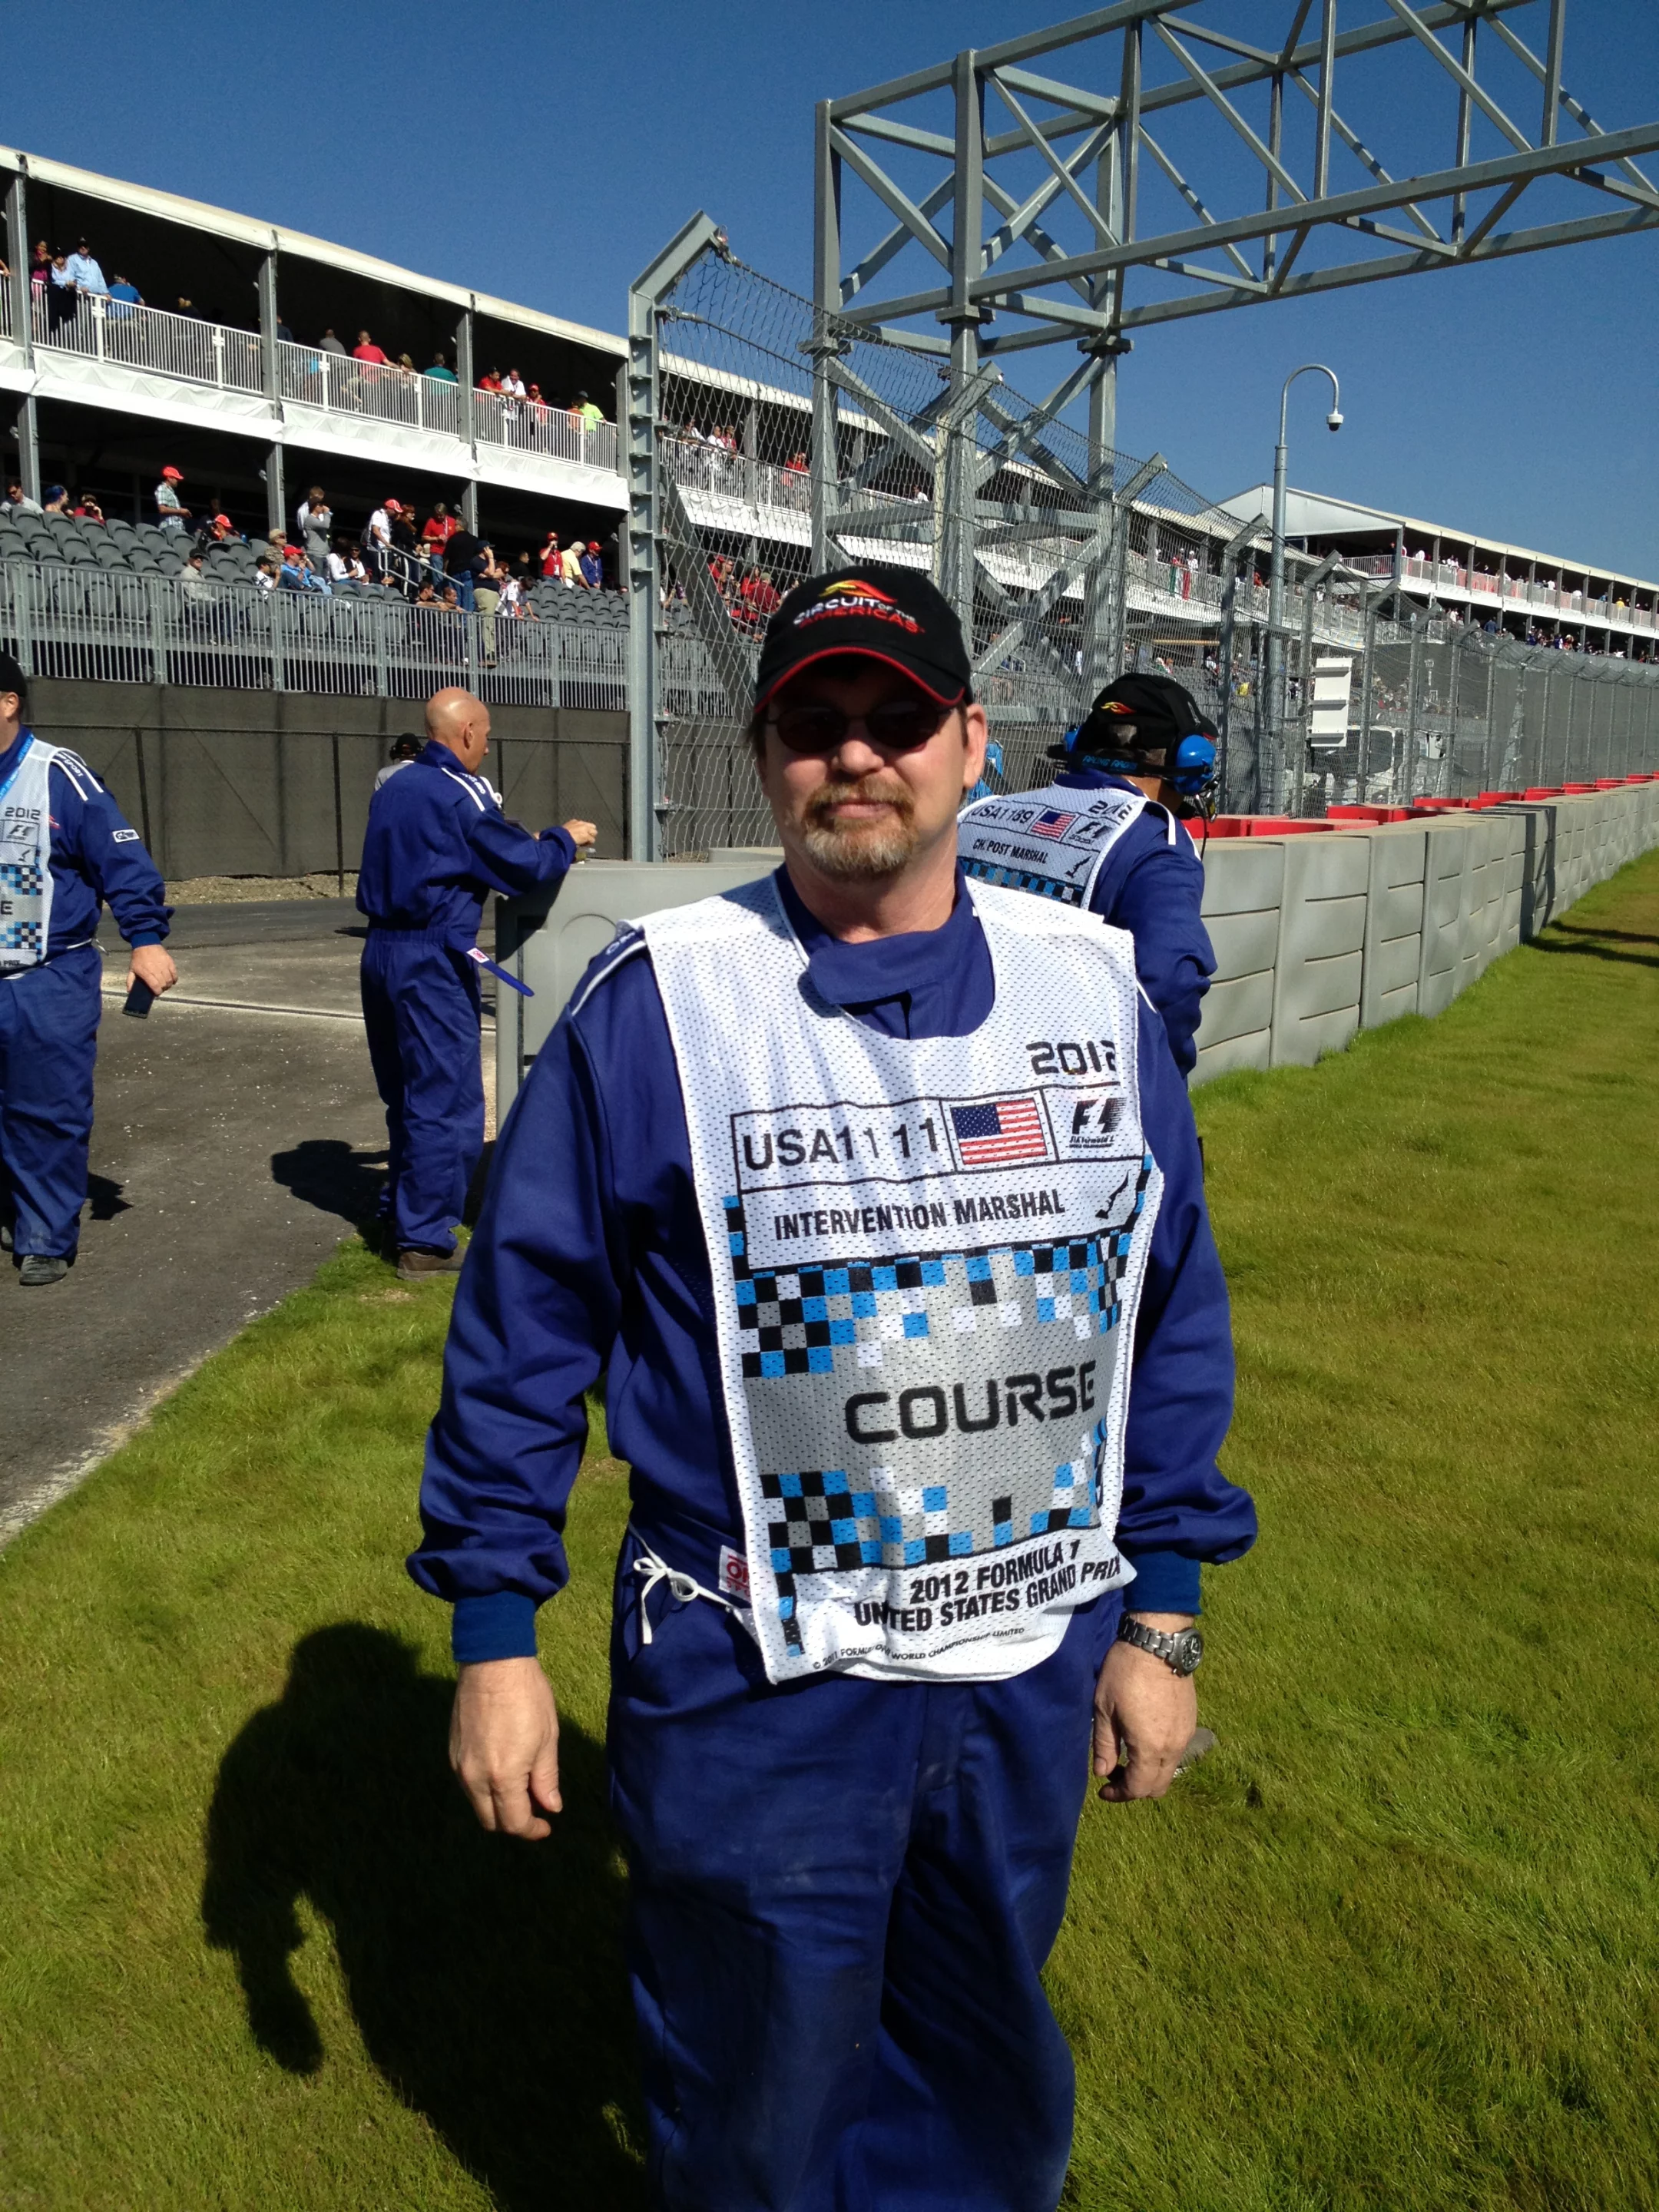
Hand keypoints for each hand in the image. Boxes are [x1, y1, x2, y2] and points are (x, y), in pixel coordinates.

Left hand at [128, 944, 176, 995]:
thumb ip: (130, 981)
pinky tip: (171, 980)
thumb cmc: (139, 958)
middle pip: (163, 984)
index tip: (156, 993)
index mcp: (146, 972)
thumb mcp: (132, 969)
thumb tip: (130, 991)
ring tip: (165, 985)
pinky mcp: (170, 962)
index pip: (155, 986)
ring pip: (170, 980)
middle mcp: (156, 970)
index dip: (157, 992)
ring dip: (168, 985)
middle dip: (163, 989)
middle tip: (160, 988)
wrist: (146, 943)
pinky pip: (174, 974)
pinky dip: (174, 979)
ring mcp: (164, 965)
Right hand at [450, 1656, 561, 1838]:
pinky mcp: (451, 1751)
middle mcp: (474, 1778)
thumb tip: (550, 1807)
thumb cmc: (527, 1697)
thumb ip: (546, 1778)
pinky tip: (502, 1770)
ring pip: (477, 1803)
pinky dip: (485, 1788)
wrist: (493, 1662)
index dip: (531, 1830)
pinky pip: (468, 1784)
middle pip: (490, 1821)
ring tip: (521, 1787)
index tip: (546, 1825)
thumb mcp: (547, 1738)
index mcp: (502, 1777)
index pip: (513, 1823)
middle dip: (512, 1822)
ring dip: (497, 1805)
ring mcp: (458, 1765)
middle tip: (534, 1810)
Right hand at [561, 818, 597, 850]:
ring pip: (594, 832)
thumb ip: (569, 830)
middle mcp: (581, 823)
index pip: (584, 824)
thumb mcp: (564, 829)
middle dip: (590, 832)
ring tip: (586, 842)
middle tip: (586, 838)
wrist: (560, 838)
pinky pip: (592, 840)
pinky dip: (589, 843)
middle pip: (592, 826)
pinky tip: (585, 845)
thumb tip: (570, 835)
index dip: (584, 830)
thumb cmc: (559, 835)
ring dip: (591, 837)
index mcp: (574, 821)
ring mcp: (585, 829)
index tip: (581, 834)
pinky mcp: (587, 836)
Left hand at [1092, 1613, 1197, 1802]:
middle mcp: (1173, 1746)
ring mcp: (1186, 1734)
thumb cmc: (1125, 1673)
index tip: (1103, 1789)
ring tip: (1128, 1756)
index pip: (1138, 1788)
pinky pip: (1177, 1752)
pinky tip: (1144, 1739)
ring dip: (1149, 1773)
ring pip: (1170, 1770)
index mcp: (1150, 1747)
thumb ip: (1104, 1745)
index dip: (1119, 1795)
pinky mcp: (1191, 1721)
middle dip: (1135, 1788)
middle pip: (1159, 1787)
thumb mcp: (1104, 1708)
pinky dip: (1160, 1757)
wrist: (1158, 1643)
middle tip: (1115, 1774)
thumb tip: (1102, 1772)